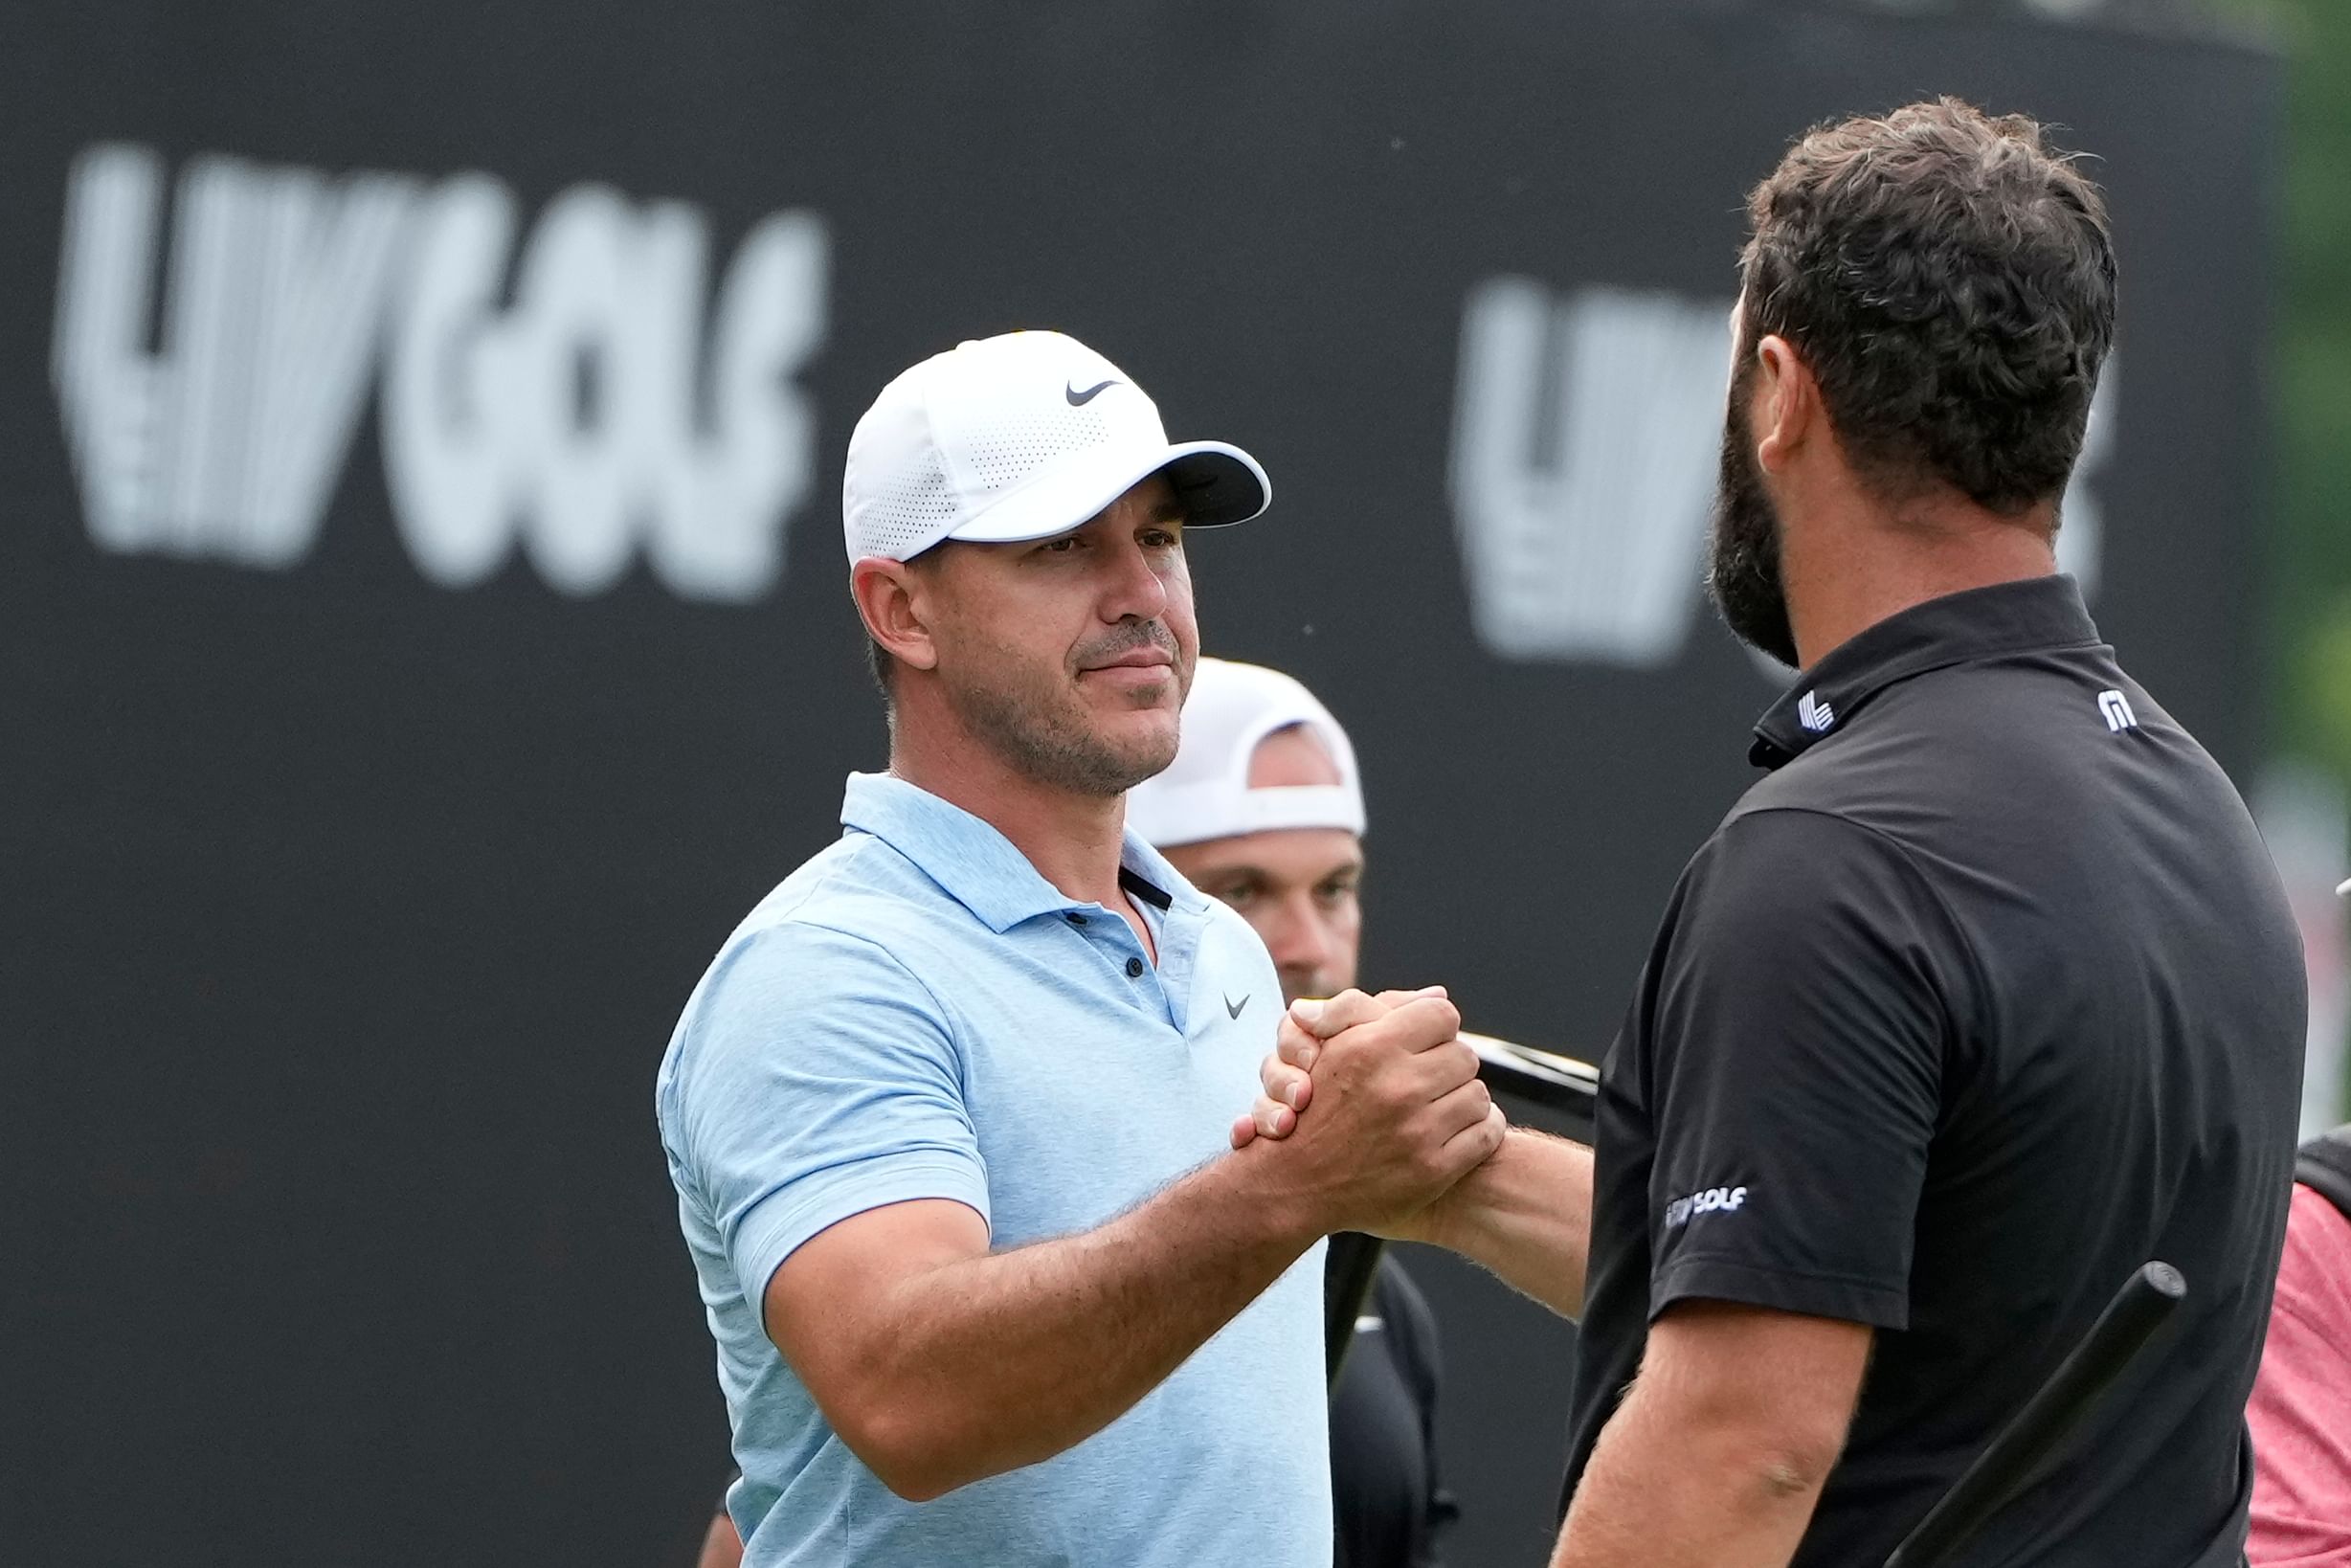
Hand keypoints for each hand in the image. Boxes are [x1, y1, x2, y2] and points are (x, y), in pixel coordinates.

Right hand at [1231, 988, 1503, 1237]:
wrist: (1297, 1183)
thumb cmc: (1315, 1108)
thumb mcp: (1332, 1047)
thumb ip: (1378, 1011)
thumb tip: (1440, 993)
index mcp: (1371, 1048)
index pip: (1442, 1016)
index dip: (1435, 1028)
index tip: (1424, 1045)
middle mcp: (1397, 1087)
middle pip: (1465, 1056)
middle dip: (1448, 1066)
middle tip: (1430, 1081)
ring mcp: (1418, 1131)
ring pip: (1478, 1094)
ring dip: (1462, 1099)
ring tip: (1439, 1107)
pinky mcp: (1434, 1169)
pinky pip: (1486, 1132)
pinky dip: (1478, 1129)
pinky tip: (1454, 1130)